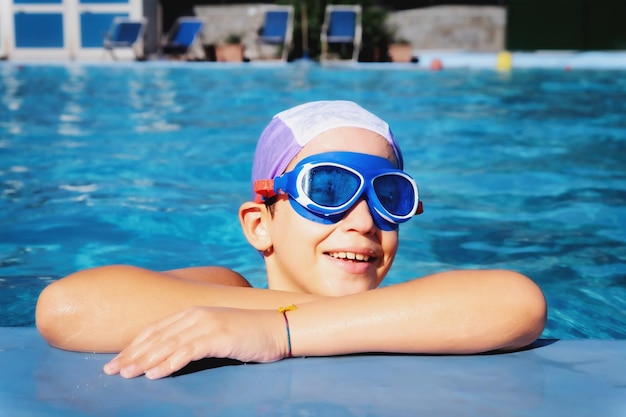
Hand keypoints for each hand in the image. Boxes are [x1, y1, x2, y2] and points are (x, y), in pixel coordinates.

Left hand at [103, 306, 286, 378]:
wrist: (277, 328)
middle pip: (156, 337)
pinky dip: (169, 363)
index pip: (155, 330)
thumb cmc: (247, 334)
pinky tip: (154, 375)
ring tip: (126, 374)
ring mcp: (207, 325)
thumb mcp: (216, 332)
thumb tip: (170, 354)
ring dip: (144, 360)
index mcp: (192, 312)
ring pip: (168, 344)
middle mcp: (196, 315)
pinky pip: (187, 351)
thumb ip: (194, 337)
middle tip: (112, 371)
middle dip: (132, 354)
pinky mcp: (218, 337)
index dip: (134, 346)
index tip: (116, 361)